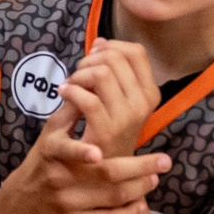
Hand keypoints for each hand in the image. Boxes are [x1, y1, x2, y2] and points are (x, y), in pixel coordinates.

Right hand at [2, 125, 169, 213]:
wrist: (27, 197)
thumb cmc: (45, 155)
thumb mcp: (51, 130)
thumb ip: (72, 110)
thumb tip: (96, 84)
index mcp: (52, 151)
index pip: (66, 151)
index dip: (81, 152)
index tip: (99, 152)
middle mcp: (59, 178)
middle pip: (103, 176)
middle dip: (136, 169)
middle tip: (164, 161)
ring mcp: (68, 202)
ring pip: (110, 199)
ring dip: (137, 189)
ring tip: (155, 177)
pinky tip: (141, 204)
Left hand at [53, 40, 162, 159]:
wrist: (100, 171)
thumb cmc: (106, 131)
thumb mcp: (116, 99)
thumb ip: (111, 70)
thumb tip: (100, 42)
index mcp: (149, 93)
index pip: (135, 51)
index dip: (110, 48)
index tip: (94, 59)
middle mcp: (143, 104)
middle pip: (115, 58)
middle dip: (90, 61)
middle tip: (78, 75)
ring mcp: (127, 118)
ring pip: (101, 73)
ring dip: (79, 75)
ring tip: (71, 85)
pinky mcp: (105, 130)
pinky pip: (87, 97)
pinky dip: (71, 90)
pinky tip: (63, 93)